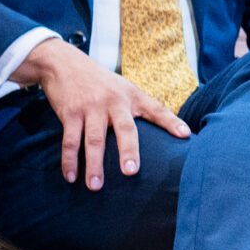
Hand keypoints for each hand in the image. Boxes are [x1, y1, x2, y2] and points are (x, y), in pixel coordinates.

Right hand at [13, 37, 190, 188]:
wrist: (63, 63)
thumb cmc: (100, 82)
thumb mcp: (123, 88)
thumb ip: (139, 107)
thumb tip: (165, 129)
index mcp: (131, 96)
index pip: (157, 109)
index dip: (171, 122)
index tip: (186, 135)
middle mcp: (114, 101)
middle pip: (125, 129)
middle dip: (129, 151)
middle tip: (131, 172)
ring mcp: (91, 107)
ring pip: (94, 140)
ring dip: (94, 164)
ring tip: (96, 186)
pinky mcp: (70, 112)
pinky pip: (70, 140)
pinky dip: (69, 160)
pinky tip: (71, 177)